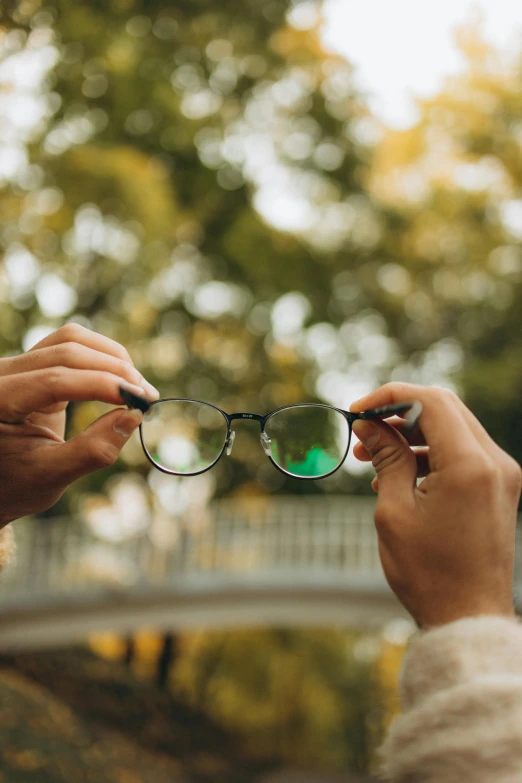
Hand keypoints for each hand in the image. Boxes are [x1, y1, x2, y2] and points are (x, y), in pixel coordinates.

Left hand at [0, 324, 158, 525]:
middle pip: (66, 349)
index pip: (54, 378)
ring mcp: (17, 365)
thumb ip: (91, 451)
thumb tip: (134, 417)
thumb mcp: (51, 477)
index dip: (102, 384)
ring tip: (138, 388)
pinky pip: (71, 346)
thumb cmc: (16, 485)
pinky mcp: (33, 365)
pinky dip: (102, 358)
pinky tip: (122, 380)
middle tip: (148, 396)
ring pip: (71, 339)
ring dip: (111, 358)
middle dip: (113, 369)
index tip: (141, 401)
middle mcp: (2, 374)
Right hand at [350, 383, 521, 628]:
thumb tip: (370, 425)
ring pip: (452, 429)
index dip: (389, 397)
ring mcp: (500, 475)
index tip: (358, 410)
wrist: (468, 618)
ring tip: (370, 456)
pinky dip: (428, 453)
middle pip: (443, 409)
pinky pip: (461, 453)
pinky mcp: (497, 488)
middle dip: (398, 413)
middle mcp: (493, 463)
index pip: (431, 402)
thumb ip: (386, 457)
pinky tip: (395, 474)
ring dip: (411, 434)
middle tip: (362, 432)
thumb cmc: (428, 572)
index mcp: (469, 465)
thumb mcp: (394, 510)